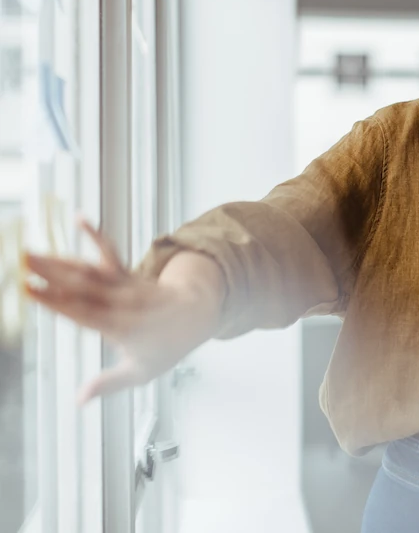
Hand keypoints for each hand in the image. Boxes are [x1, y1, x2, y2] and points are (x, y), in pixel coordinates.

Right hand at [23, 219, 222, 403]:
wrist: (199, 314)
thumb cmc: (166, 346)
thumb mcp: (141, 372)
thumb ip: (108, 384)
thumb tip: (78, 400)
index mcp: (122, 328)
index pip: (83, 313)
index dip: (56, 301)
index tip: (29, 290)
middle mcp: (123, 302)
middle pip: (82, 286)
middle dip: (49, 274)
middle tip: (19, 262)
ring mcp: (126, 284)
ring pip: (89, 270)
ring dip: (59, 259)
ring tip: (29, 251)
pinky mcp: (128, 273)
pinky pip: (110, 253)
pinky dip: (95, 235)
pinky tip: (79, 218)